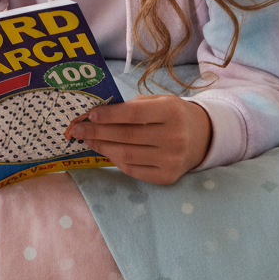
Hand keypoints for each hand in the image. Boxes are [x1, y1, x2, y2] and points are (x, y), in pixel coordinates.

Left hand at [67, 94, 211, 183]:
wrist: (202, 137)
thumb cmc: (173, 115)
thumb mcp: (159, 101)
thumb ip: (132, 105)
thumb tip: (97, 113)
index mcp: (171, 112)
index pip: (133, 114)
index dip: (108, 115)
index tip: (89, 114)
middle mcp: (174, 137)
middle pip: (126, 136)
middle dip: (97, 132)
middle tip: (76, 129)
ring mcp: (171, 160)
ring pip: (127, 155)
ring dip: (102, 147)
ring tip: (86, 139)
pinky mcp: (167, 178)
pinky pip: (134, 170)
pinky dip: (115, 160)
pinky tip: (105, 151)